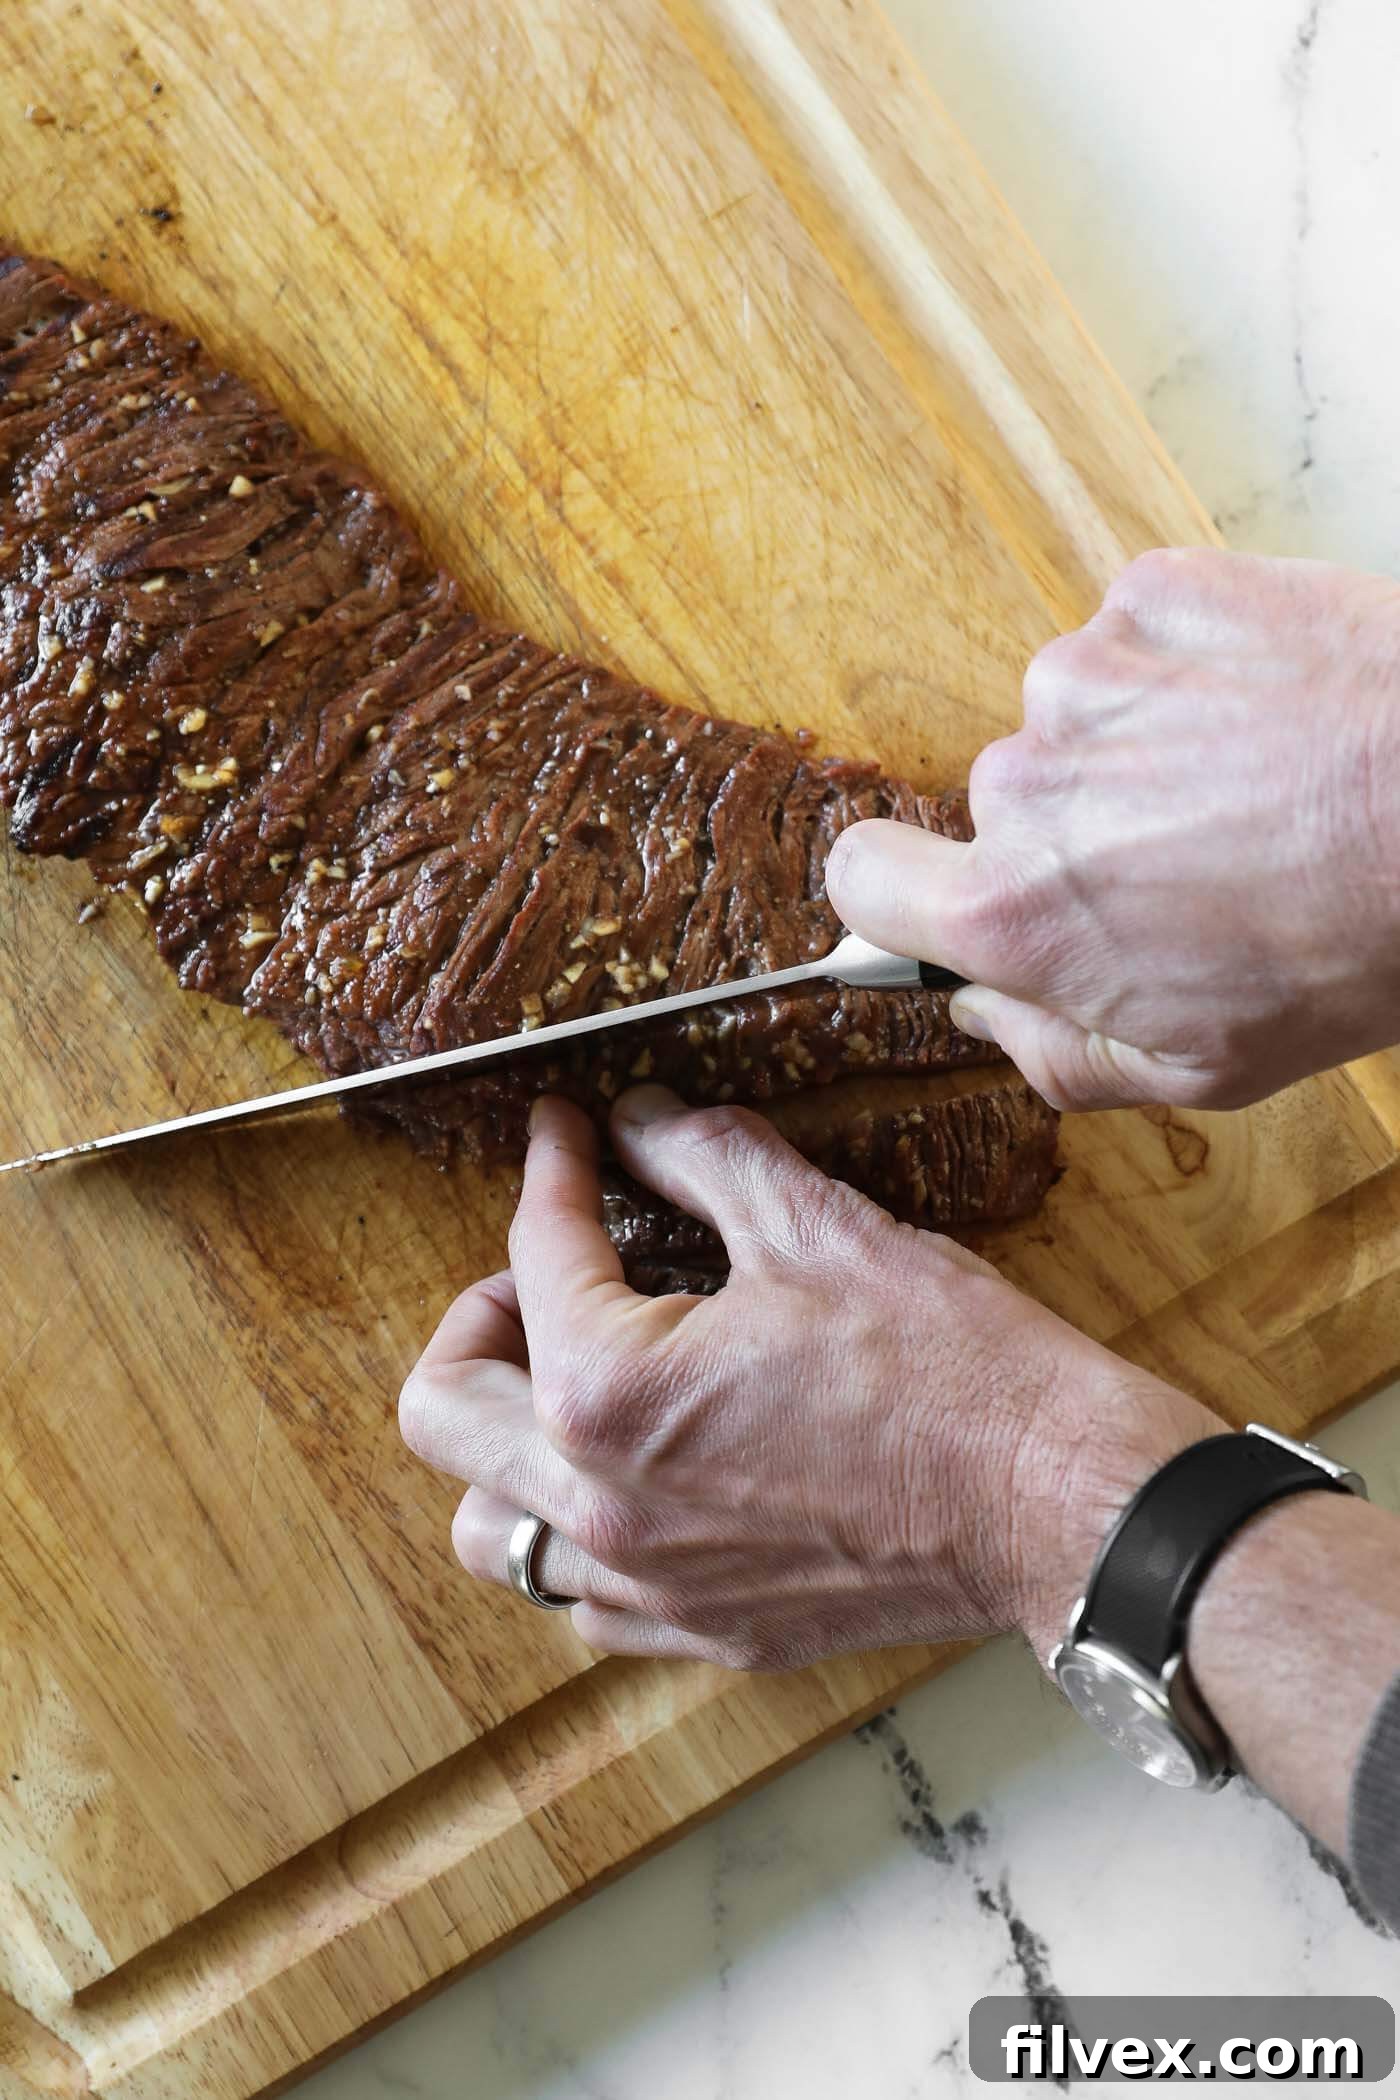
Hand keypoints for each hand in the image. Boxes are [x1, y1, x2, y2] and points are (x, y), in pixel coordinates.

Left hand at [398, 1090, 1219, 1669]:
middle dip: (481, 1313)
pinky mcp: (707, 1632)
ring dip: (508, 1440)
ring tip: (577, 1382)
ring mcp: (649, 1584)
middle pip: (443, 1408)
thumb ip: (702, 1157)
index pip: (534, 1254)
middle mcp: (601, 1504)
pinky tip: (644, 1474)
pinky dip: (583, 1528)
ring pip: (492, 1524)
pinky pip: (584, 1596)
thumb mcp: (817, 1225)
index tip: (569, 1134)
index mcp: (608, 1390)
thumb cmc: (952, 1371)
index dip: (552, 1168)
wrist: (1055, 1503)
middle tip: (549, 1271)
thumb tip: (643, 1121)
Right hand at [827, 549, 1399, 1109]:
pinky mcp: (1156, 594)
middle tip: (1188, 857)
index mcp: (1016, 912)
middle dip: (1071, 829)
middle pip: (996, 803)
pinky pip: (1133, 638)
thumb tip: (983, 1009)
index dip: (904, 890)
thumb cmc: (1357, 947)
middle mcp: (1025, 782)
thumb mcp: (1202, 1068)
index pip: (862, 877)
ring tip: (1249, 784)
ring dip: (1135, 747)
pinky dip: (1186, 670)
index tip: (952, 893)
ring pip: (1069, 717)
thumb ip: (1055, 1053)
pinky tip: (1265, 715)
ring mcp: (1087, 672)